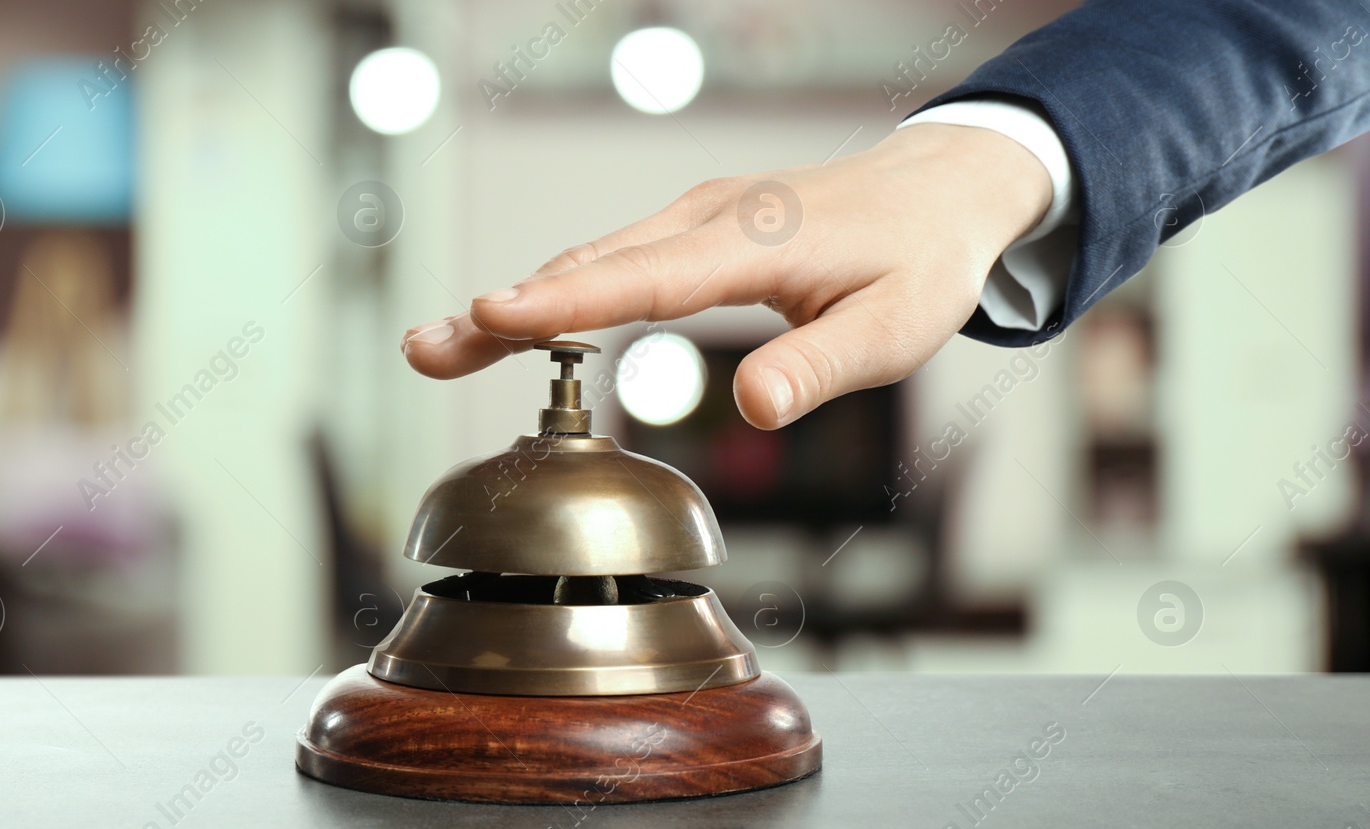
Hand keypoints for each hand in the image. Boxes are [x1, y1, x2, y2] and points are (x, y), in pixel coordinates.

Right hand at [401, 123, 1051, 428]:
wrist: (941, 191)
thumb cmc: (920, 260)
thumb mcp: (898, 325)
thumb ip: (822, 366)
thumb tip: (752, 406)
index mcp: (753, 241)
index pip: (644, 277)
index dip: (564, 301)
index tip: (490, 316)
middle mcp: (709, 219)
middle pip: (589, 263)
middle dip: (503, 309)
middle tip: (428, 348)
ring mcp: (697, 219)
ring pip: (591, 258)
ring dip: (518, 301)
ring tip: (446, 344)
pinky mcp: (695, 230)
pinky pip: (613, 257)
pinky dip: (559, 288)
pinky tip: (522, 319)